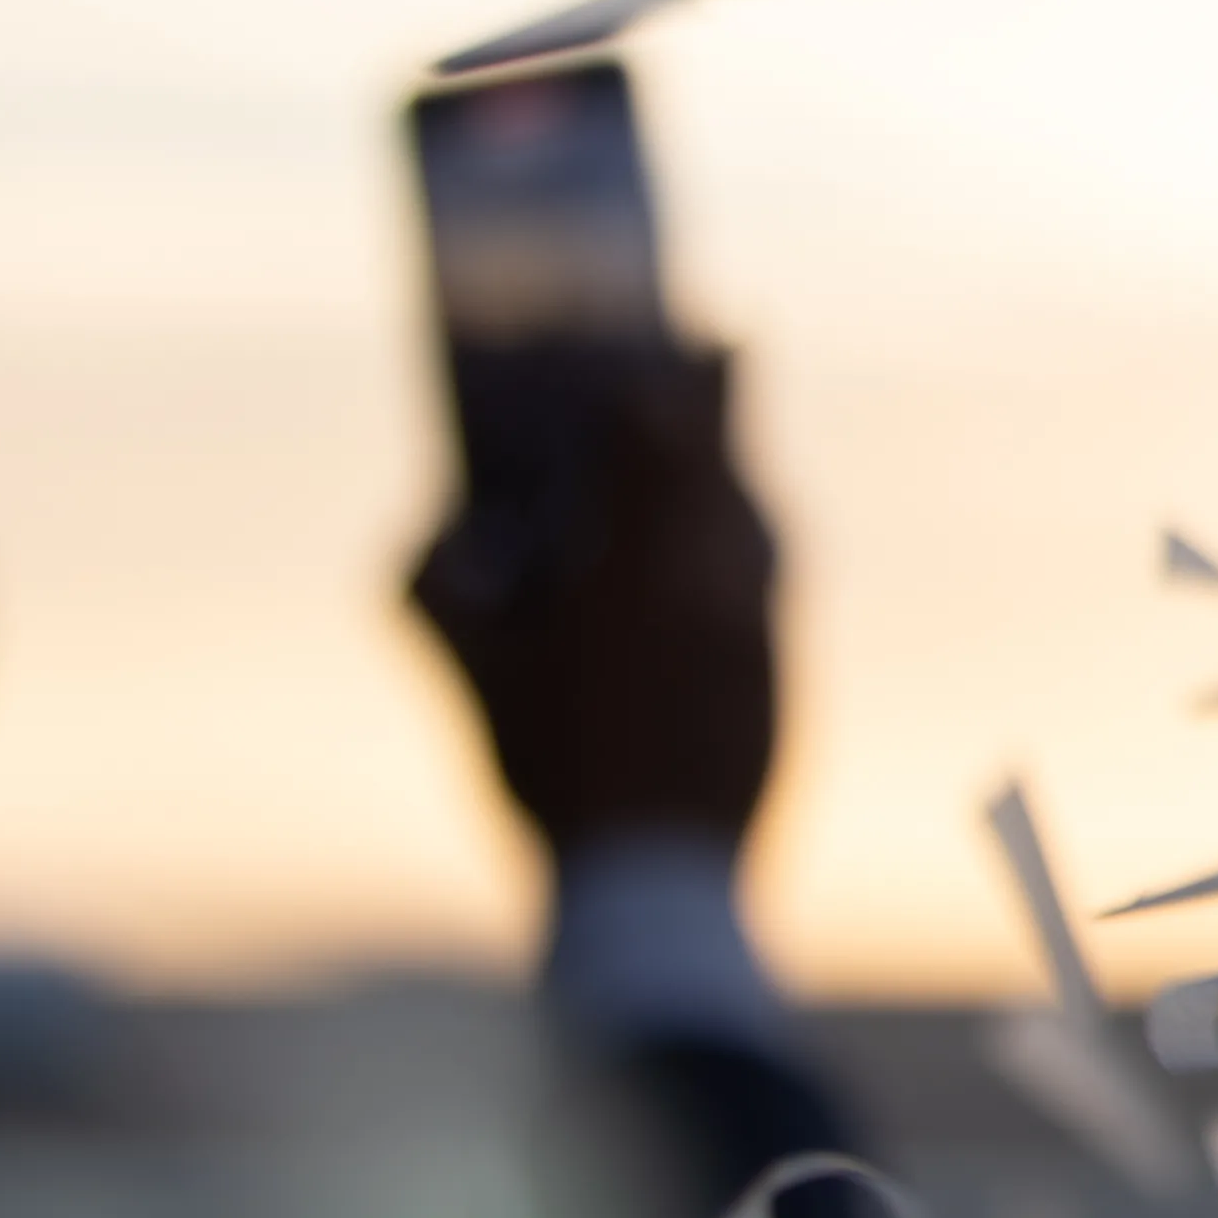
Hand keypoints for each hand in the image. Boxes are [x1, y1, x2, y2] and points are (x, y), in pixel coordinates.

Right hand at [407, 342, 778, 858]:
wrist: (658, 884)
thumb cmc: (553, 776)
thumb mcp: (477, 686)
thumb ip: (436, 600)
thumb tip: (433, 534)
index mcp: (637, 569)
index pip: (661, 437)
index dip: (661, 382)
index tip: (669, 333)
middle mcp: (715, 584)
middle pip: (728, 462)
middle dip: (724, 398)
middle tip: (730, 336)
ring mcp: (761, 628)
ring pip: (762, 519)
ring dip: (741, 472)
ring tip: (724, 434)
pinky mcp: (784, 671)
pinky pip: (775, 581)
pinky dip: (755, 546)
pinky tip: (737, 540)